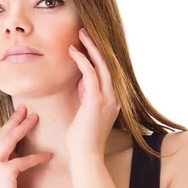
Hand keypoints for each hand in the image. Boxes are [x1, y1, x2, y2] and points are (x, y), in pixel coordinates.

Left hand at [65, 28, 120, 160]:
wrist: (86, 156)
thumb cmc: (82, 139)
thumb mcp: (85, 112)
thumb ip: (86, 95)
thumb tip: (81, 80)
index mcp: (113, 100)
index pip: (107, 72)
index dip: (97, 57)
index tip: (87, 45)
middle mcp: (114, 97)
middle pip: (108, 64)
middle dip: (96, 47)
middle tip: (85, 32)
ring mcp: (108, 98)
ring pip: (101, 65)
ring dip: (91, 48)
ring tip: (81, 34)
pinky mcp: (96, 100)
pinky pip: (90, 73)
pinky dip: (82, 60)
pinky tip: (73, 51)